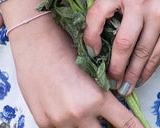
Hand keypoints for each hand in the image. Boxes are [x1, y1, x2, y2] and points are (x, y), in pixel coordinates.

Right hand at [5, 8, 143, 127]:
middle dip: (108, 126)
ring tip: (83, 105)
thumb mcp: (92, 67)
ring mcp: (59, 121)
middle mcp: (79, 114)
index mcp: (96, 98)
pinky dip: (67, 122)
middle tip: (108, 117)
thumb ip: (103, 90)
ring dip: (87, 124)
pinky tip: (65, 106)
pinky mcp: (44, 122)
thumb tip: (115, 101)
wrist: (35, 40)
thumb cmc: (65, 45)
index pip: (124, 123)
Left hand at [83, 0, 159, 93]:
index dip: (90, 35)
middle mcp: (141, 0)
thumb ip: (119, 14)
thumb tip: (100, 50)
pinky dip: (146, 71)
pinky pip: (156, 56)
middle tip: (110, 81)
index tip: (92, 53)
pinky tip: (140, 79)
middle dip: (115, 67)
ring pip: (140, 53)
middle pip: (123, 42)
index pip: (98, 12)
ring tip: (124, 87)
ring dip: (131, 75)